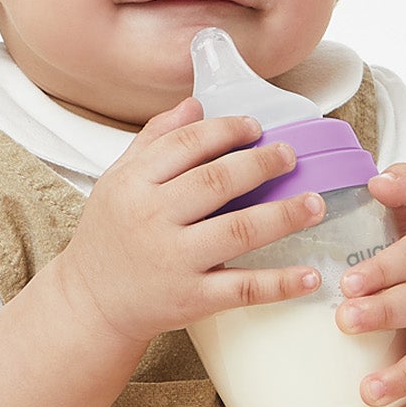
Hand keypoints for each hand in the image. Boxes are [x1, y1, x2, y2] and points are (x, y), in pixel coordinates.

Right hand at [58, 96, 329, 346]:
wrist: (90, 303)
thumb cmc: (109, 236)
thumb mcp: (118, 181)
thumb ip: (155, 141)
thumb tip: (195, 104)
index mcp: (134, 184)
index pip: (186, 145)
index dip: (226, 130)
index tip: (256, 127)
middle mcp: (153, 219)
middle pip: (217, 182)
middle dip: (261, 164)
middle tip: (290, 156)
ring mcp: (174, 261)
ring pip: (238, 231)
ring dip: (283, 215)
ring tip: (315, 203)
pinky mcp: (192, 299)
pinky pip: (243, 289)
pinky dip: (280, 283)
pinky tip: (310, 274)